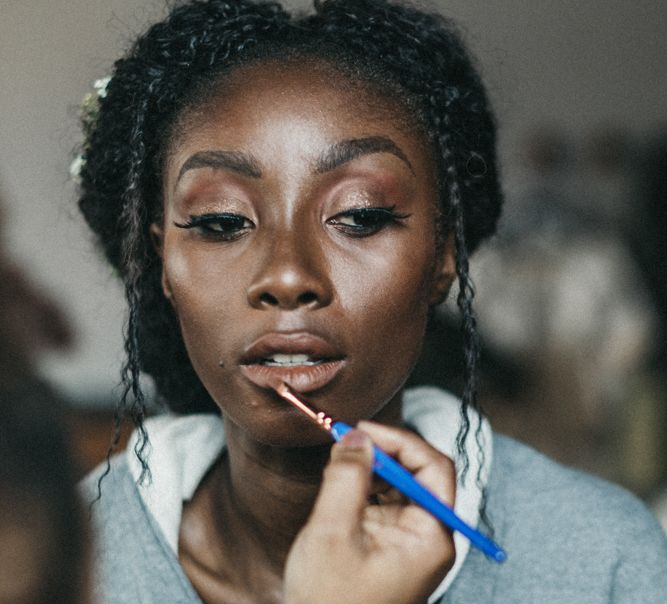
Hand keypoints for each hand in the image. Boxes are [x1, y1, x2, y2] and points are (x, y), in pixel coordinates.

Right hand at [284, 421, 455, 603]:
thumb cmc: (330, 602)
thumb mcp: (332, 533)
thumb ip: (347, 478)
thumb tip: (357, 435)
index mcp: (430, 537)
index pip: (434, 468)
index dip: (400, 441)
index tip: (363, 430)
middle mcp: (427, 536)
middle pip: (418, 472)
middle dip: (383, 451)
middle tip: (346, 439)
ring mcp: (408, 540)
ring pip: (399, 484)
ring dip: (371, 467)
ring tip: (338, 462)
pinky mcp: (389, 543)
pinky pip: (384, 500)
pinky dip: (362, 485)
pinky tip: (339, 483)